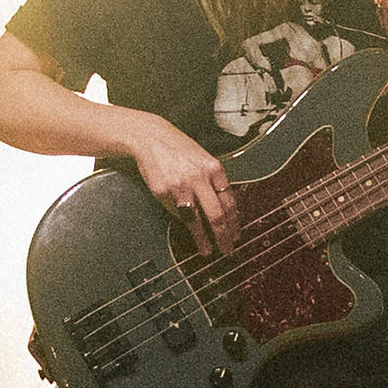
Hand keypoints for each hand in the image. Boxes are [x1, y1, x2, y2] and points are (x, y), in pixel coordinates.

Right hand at [131, 117, 239, 252]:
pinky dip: (187, 226)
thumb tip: (226, 207)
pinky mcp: (164, 192)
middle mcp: (199, 178)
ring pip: (197, 220)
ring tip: (209, 250)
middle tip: (227, 248)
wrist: (151, 138)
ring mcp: (181, 187)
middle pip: (217, 215)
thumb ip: (214, 181)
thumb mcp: (203, 159)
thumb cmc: (178, 148)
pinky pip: (178, 214)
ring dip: (205, 239)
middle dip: (224, 236)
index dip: (234, 222)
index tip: (235, 234)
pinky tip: (192, 234)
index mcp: (213, 168)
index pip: (229, 202)